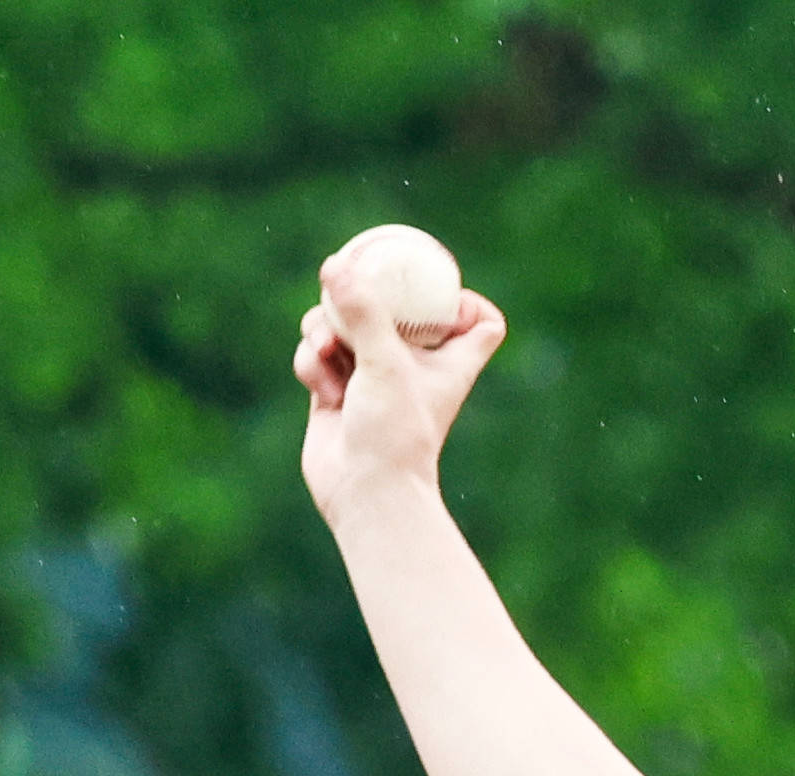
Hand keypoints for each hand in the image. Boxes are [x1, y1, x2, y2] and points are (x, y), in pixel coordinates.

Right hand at [296, 272, 508, 516]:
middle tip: (343, 287)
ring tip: (326, 351)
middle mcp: (415, 366)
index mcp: (451, 360)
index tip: (436, 288)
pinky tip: (322, 390)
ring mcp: (374, 377)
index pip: (480, 321)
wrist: (364, 493)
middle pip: (396, 308)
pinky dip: (313, 363)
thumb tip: (335, 263)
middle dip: (362, 297)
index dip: (466, 300)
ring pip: (344, 326)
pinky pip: (318, 354)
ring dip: (326, 330)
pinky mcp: (337, 390)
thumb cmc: (394, 434)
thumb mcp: (384, 362)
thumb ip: (362, 311)